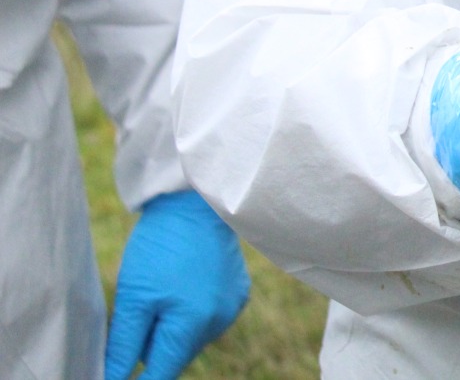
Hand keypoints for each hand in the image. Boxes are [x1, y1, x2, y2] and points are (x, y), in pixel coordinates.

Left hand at [104, 189, 249, 379]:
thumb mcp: (134, 296)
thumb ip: (125, 345)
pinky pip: (209, 317)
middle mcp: (218, 322)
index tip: (120, 375)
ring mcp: (232, 308)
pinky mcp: (239, 293)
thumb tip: (115, 379)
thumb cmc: (160, 247)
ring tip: (165, 290)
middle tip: (139, 309)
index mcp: (192, 325)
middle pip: (176, 355)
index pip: (161, 374)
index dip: (138, 379)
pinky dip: (193, 311)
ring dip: (175, 328)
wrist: (196, 203)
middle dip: (154, 344)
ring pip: (192, 337)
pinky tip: (186, 283)